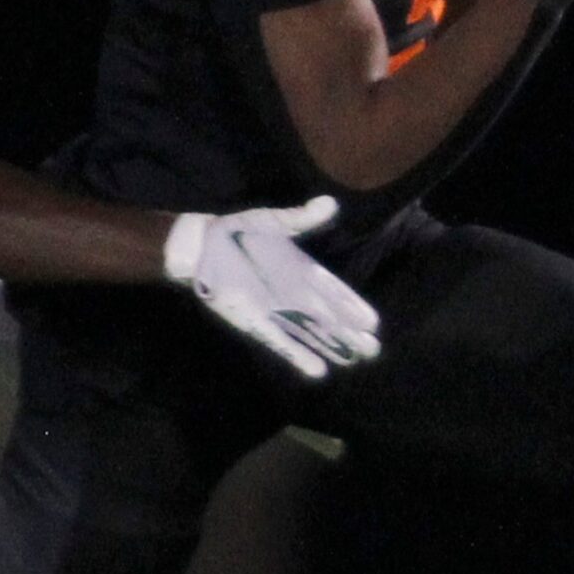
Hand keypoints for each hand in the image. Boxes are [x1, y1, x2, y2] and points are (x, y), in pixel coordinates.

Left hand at [164, 197, 382, 379]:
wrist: (200, 248)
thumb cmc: (235, 231)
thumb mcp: (270, 222)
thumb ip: (299, 218)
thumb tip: (330, 203)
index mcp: (300, 269)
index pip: (332, 291)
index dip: (350, 305)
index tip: (371, 322)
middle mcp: (292, 294)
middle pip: (327, 318)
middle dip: (349, 333)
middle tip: (373, 349)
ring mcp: (274, 310)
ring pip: (309, 333)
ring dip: (331, 347)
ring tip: (355, 360)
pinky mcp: (253, 322)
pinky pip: (280, 341)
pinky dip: (297, 355)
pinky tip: (318, 371)